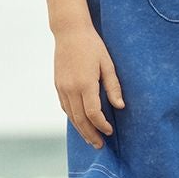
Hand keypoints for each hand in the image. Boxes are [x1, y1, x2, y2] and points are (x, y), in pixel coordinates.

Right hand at [54, 26, 124, 147]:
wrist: (69, 32)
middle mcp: (71, 88)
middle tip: (99, 145)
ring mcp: (62, 87)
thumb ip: (113, 86)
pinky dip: (73, 118)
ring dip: (80, 130)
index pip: (93, 113)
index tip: (109, 131)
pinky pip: (65, 107)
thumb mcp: (107, 64)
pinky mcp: (58, 85)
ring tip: (90, 139)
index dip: (101, 125)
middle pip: (80, 119)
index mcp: (85, 83)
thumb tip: (120, 107)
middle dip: (90, 134)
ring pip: (71, 116)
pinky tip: (80, 123)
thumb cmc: (92, 46)